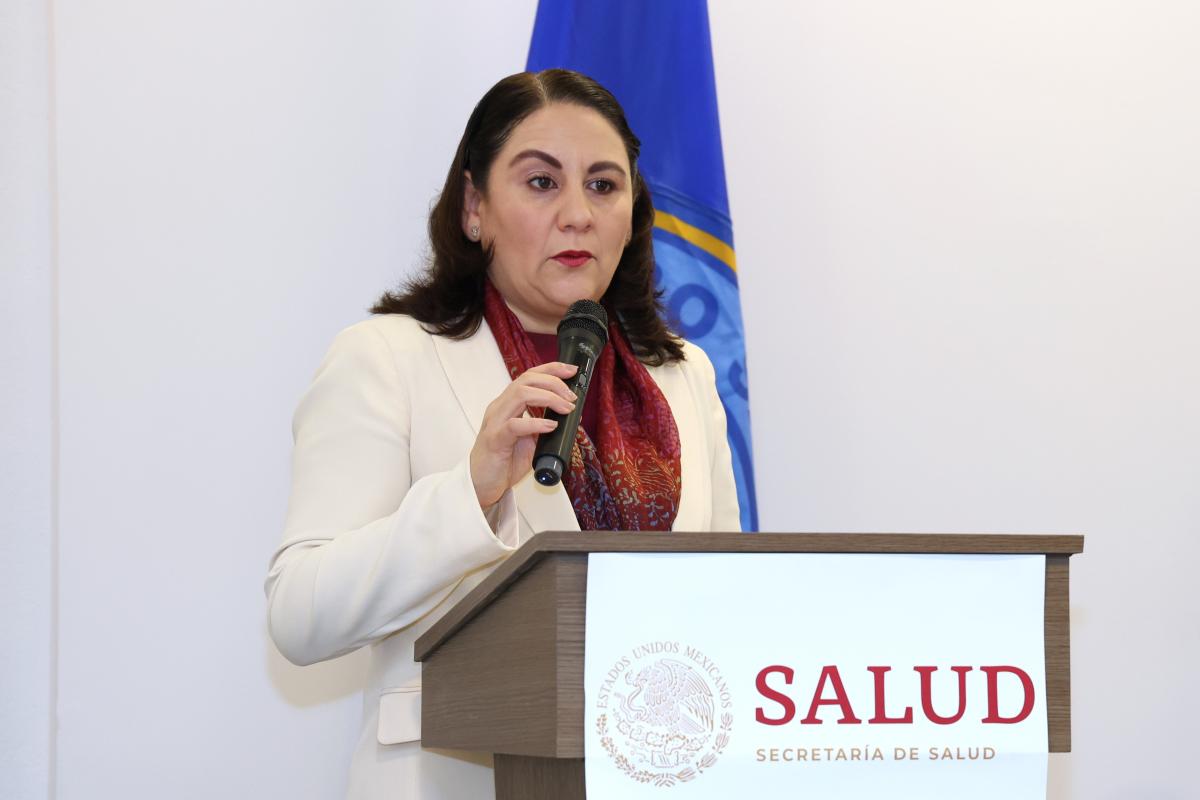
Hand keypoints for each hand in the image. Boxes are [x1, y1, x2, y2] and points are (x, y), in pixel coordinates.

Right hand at [470, 362, 578, 508]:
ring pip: (520, 394)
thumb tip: (566, 417)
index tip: (571, 371)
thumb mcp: (528, 439)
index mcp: (508, 405)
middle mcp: (500, 408)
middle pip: (526, 380)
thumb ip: (542, 426)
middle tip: (572, 398)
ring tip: (565, 409)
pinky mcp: (495, 440)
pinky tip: (550, 426)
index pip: (529, 376)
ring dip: (549, 398)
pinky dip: (536, 423)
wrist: (482, 485)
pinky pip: (515, 425)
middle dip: (553, 382)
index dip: (551, 369)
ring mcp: (496, 422)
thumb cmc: (503, 462)